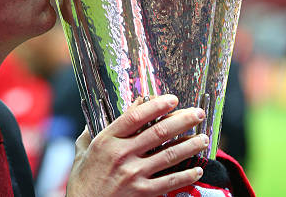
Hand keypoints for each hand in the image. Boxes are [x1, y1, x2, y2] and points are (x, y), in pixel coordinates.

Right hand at [66, 95, 207, 196]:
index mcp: (107, 139)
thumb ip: (93, 129)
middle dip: (182, 120)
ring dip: (189, 145)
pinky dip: (185, 175)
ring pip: (168, 155)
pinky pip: (169, 182)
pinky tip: (197, 169)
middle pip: (158, 132)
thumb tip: (103, 114)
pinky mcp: (141, 192)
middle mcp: (121, 154)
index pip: (136, 116)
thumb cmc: (82, 179)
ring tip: (203, 139)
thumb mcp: (83, 149)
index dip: (157, 106)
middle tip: (197, 114)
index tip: (172, 99)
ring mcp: (133, 174)